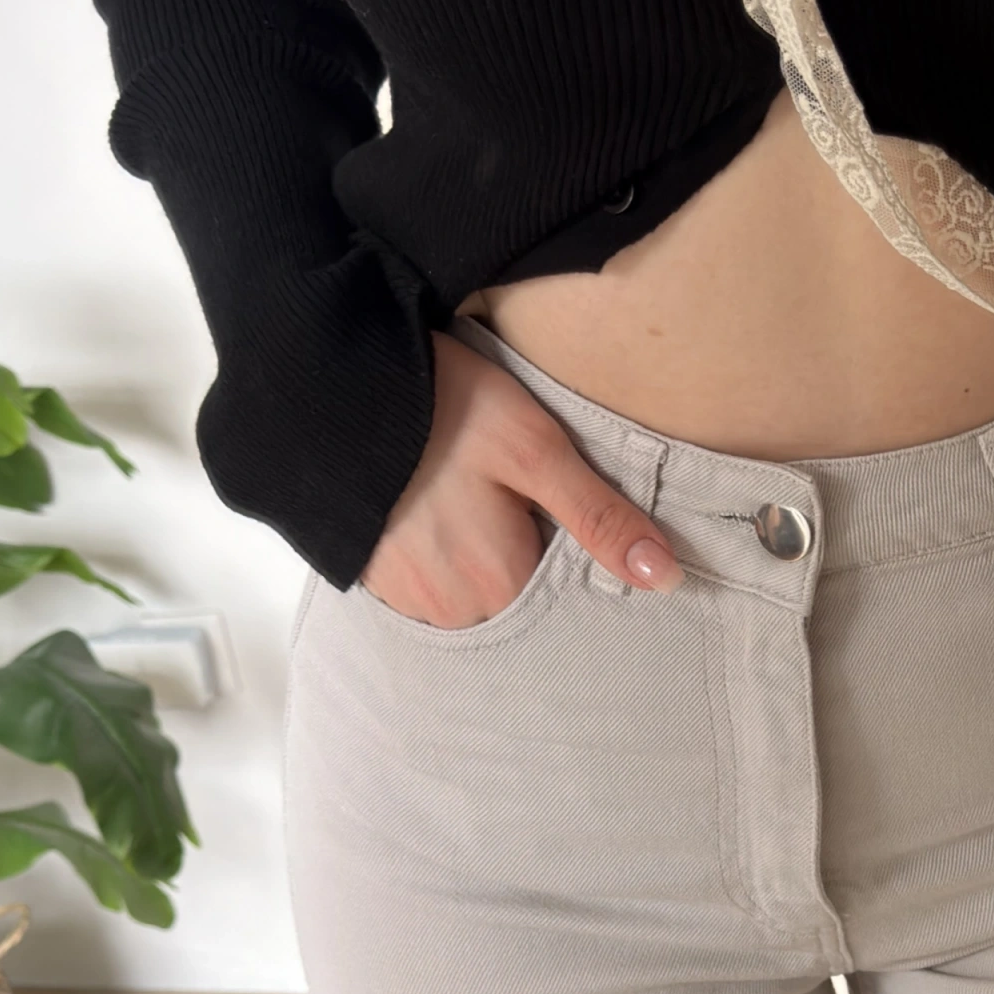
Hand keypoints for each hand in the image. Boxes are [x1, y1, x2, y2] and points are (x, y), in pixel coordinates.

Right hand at [359, 328, 683, 623]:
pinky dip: (450, 562)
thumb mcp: (534, 446)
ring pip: (478, 598)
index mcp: (499, 584)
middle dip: (535, 563)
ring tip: (481, 501)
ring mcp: (408, 600)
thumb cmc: (439, 406)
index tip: (574, 524)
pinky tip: (445, 512)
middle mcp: (452, 610)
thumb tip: (666, 577)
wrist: (326, 383)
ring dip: (491, 563)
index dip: (580, 563)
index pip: (568, 603)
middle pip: (523, 603)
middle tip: (522, 500)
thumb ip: (599, 516)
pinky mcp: (377, 581)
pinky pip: (435, 590)